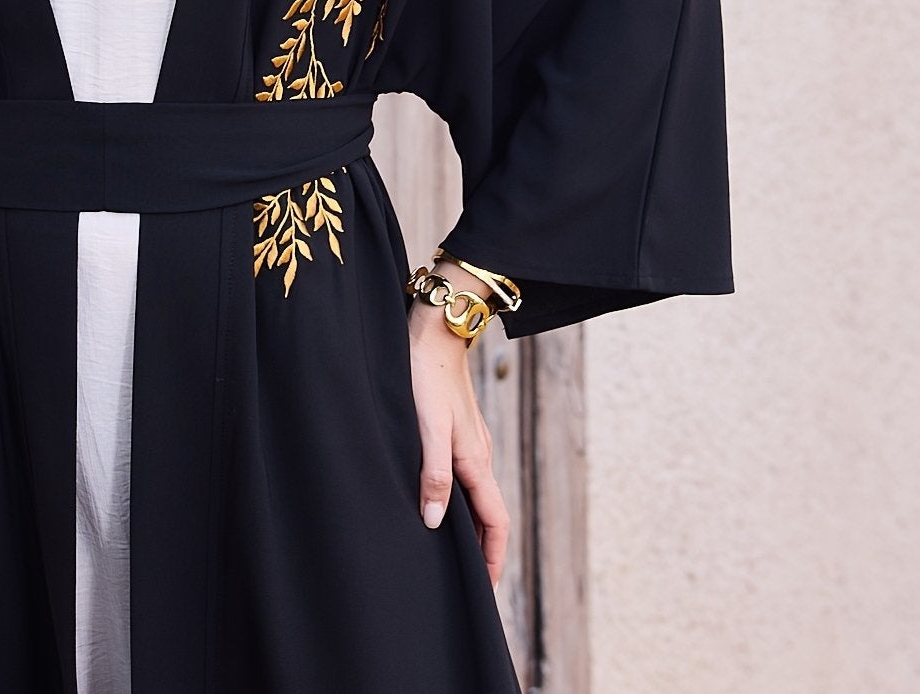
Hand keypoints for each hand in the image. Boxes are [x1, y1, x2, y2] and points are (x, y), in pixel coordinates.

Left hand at [407, 258, 509, 587]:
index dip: (492, 557)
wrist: (435, 328)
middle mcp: (478, 453)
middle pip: (487, 512)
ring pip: (475, 493)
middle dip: (483, 548)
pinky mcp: (456, 427)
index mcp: (475, 459)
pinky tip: (437, 497)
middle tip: (467, 581)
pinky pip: (464, 475)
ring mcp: (469, 439)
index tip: (486, 591)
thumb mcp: (425, 427)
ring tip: (451, 550)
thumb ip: (433, 474)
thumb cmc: (425, 375)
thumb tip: (433, 522)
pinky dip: (458, 498)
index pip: (494, 521)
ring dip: (469, 524)